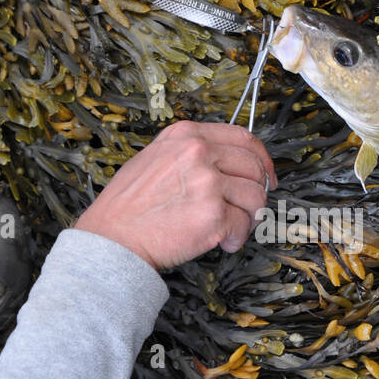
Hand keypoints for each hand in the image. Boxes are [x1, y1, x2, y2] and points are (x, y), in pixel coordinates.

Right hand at [75, 121, 276, 268]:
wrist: (113, 239)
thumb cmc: (128, 207)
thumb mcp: (155, 158)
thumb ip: (191, 154)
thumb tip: (228, 164)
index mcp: (186, 135)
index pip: (243, 137)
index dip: (261, 159)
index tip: (266, 174)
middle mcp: (199, 153)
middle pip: (254, 168)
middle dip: (256, 192)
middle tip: (246, 210)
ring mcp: (208, 183)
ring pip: (255, 197)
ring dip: (247, 218)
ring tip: (228, 229)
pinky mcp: (214, 215)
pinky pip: (243, 225)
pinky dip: (236, 238)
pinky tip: (221, 242)